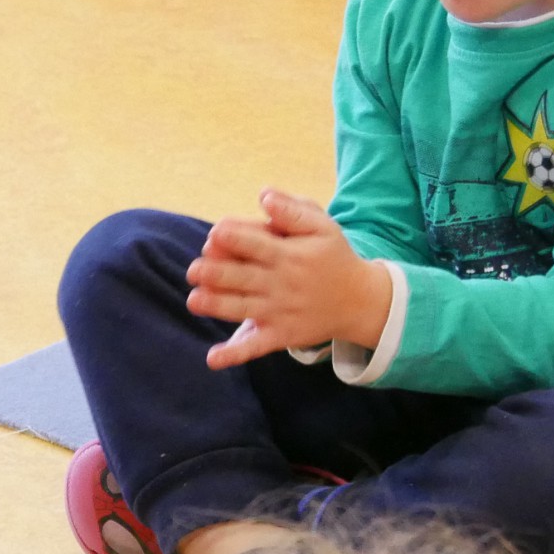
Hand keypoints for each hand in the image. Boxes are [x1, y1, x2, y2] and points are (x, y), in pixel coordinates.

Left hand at [187, 190, 391, 370]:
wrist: (360, 301)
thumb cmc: (333, 257)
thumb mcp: (322, 226)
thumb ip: (292, 210)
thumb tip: (263, 195)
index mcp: (288, 255)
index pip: (256, 243)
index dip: (233, 237)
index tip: (215, 233)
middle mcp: (281, 284)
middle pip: (243, 277)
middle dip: (216, 272)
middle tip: (194, 270)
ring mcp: (279, 312)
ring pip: (242, 309)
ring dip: (217, 305)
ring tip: (195, 301)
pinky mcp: (281, 335)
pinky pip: (256, 347)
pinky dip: (235, 354)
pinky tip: (213, 358)